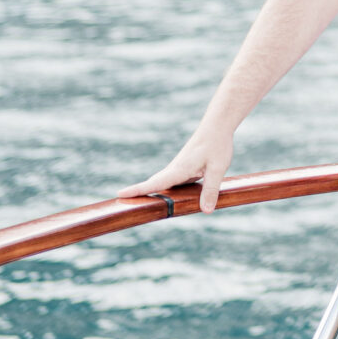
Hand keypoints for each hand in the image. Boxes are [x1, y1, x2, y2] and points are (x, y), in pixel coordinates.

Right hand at [118, 126, 234, 212]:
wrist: (217, 127)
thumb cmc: (217, 145)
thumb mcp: (217, 169)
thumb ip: (210, 190)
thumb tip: (206, 211)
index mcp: (179, 169)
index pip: (154, 182)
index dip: (137, 189)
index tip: (119, 194)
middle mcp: (175, 169)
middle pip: (153, 184)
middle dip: (138, 193)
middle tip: (120, 204)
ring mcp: (179, 169)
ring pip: (162, 184)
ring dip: (150, 193)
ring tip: (137, 205)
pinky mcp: (185, 169)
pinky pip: (171, 183)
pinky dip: (164, 191)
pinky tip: (165, 200)